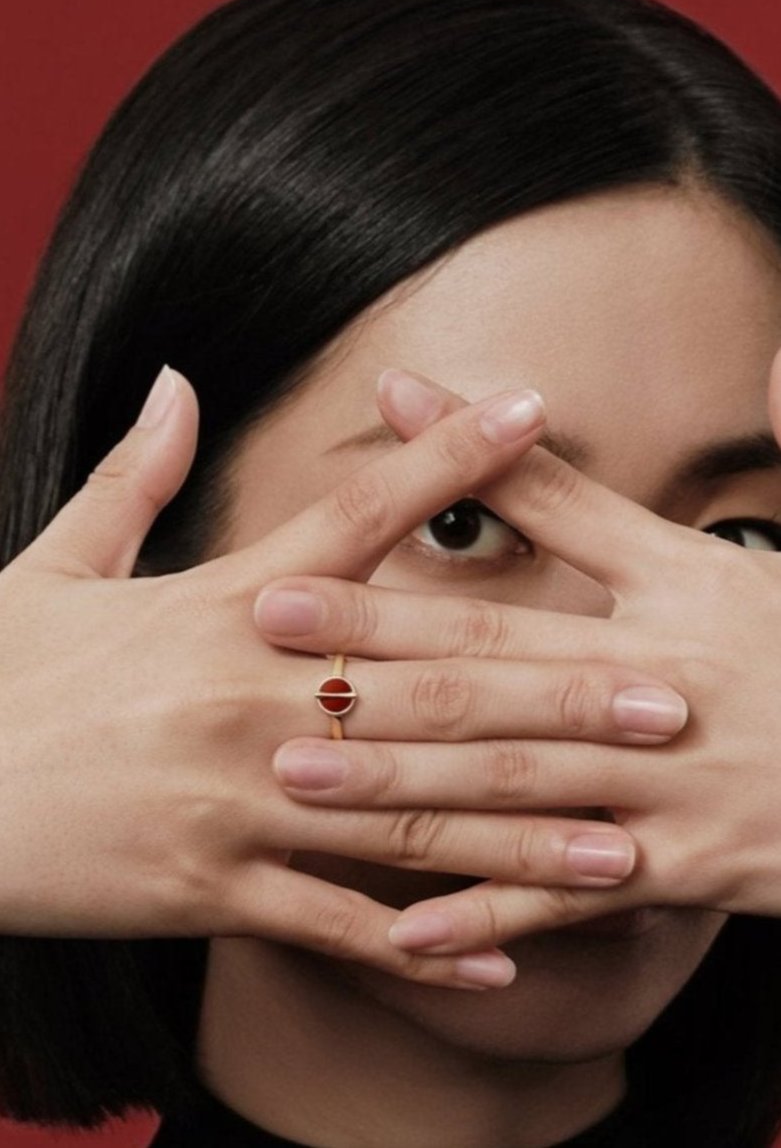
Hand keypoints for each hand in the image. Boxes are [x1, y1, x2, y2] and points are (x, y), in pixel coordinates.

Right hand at [0, 365, 683, 988]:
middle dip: (552, 689)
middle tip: (661, 692)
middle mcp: (243, 695)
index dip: (451, 460)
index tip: (538, 412)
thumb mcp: (52, 565)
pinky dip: (421, 942)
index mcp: (216, 604)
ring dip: (525, 834)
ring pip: (406, 816)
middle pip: (425, 686)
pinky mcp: (208, 888)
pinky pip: (335, 921)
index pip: (354, 517)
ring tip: (628, 844)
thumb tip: (174, 380)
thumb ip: (131, 476)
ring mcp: (232, 799)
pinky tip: (504, 953)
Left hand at [263, 358, 780, 956]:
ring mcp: (673, 782)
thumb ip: (723, 467)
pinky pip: (571, 897)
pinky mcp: (690, 868)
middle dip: (379, 646)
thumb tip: (758, 353)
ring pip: (512, 782)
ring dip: (401, 781)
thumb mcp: (746, 561)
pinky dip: (488, 912)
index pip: (553, 523)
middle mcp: (664, 681)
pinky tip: (404, 929)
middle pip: (501, 659)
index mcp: (681, 590)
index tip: (354, 461)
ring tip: (296, 775)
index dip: (456, 485)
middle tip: (268, 629)